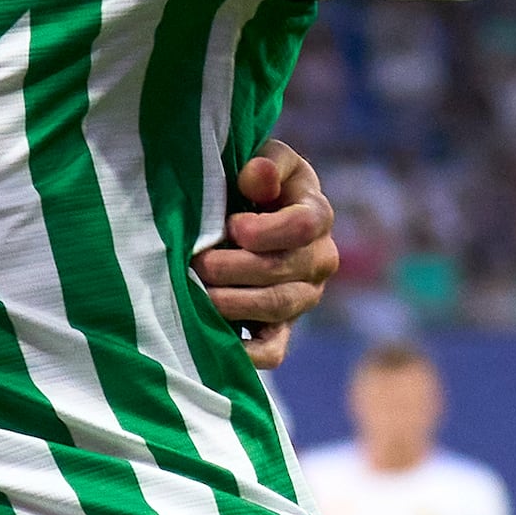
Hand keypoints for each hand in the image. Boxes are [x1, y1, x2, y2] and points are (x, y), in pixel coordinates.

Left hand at [195, 140, 341, 370]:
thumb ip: (265, 163)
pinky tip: (218, 345)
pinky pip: (274, 350)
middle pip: (281, 271)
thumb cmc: (251, 182)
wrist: (246, 215)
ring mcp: (303, 297)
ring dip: (231, 302)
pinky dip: (248, 355)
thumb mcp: (262, 159)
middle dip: (233, 268)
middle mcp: (319, 260)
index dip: (265, 230)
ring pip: (275, 307)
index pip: (302, 227)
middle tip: (196, 263)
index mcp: (317, 215)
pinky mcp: (283, 328)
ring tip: (196, 291)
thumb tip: (258, 175)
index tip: (232, 226)